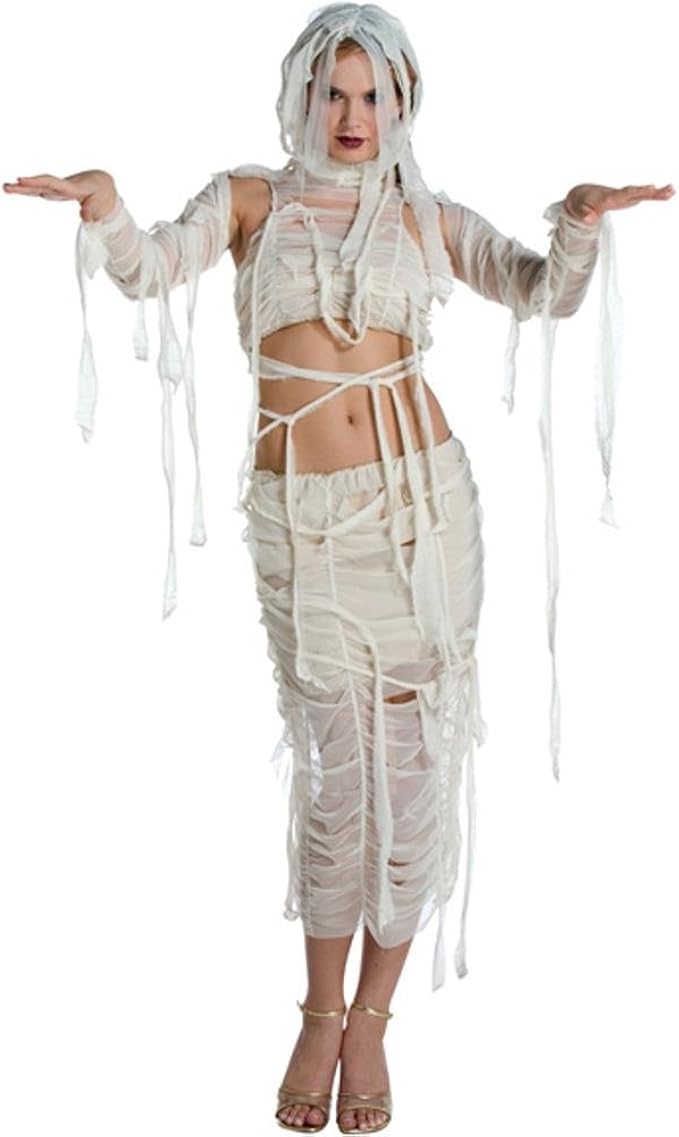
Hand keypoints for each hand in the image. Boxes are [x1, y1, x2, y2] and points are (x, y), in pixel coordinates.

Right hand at [2, 170, 117, 221]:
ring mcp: (57, 189)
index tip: (22, 181)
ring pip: (37, 187)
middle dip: (24, 186)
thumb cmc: (101, 194)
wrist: (100, 183)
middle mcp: (62, 186)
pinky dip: (29, 190)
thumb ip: (92, 212)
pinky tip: (17, 189)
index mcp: (72, 188)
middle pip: (40, 184)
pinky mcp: (55, 192)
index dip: (37, 182)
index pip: (52, 184)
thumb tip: (84, 215)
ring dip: (22, 188)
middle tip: (6, 187)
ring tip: (5, 188)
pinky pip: (40, 190)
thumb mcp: (101, 204)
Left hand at [564, 182, 674, 225]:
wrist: (583, 195)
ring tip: (672, 191)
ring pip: (642, 193)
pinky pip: (643, 196)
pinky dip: (654, 195)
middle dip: (649, 191)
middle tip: (664, 189)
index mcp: (608, 197)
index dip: (635, 192)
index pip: (623, 194)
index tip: (648, 189)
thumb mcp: (579, 211)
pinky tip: (667, 193)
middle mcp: (618, 194)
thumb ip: (584, 215)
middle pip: (636, 192)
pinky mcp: (628, 199)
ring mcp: (624, 196)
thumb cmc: (580, 204)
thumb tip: (590, 220)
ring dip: (656, 192)